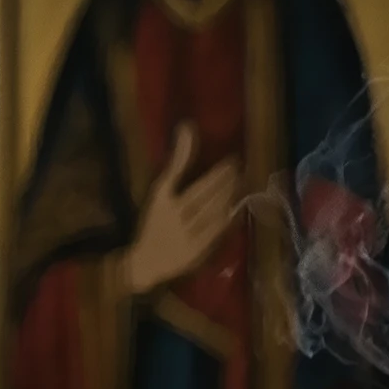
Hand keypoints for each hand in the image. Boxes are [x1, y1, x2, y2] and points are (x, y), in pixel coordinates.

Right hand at [123, 124, 239, 297]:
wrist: (147, 261)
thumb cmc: (155, 222)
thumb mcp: (160, 192)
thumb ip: (176, 162)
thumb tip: (187, 127)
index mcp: (165, 201)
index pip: (193, 181)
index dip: (215, 171)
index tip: (231, 160)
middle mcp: (176, 217)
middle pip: (207, 195)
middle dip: (226, 181)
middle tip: (240, 168)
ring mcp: (188, 235)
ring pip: (215, 212)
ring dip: (231, 196)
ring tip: (242, 182)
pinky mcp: (197, 251)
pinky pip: (218, 231)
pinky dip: (230, 218)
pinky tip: (237, 207)